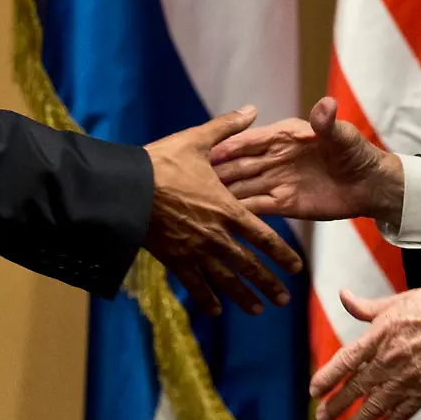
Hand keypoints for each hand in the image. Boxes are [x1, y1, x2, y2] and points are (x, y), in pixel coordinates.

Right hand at [143, 105, 302, 316]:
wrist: (124, 188)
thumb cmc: (163, 162)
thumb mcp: (197, 140)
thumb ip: (228, 128)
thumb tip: (252, 108)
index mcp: (227, 208)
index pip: (263, 236)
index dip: (281, 254)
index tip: (296, 269)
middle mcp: (216, 235)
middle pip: (248, 265)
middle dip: (267, 283)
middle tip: (282, 300)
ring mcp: (194, 250)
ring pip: (224, 280)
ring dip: (242, 296)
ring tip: (258, 311)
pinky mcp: (173, 258)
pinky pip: (193, 284)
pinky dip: (206, 298)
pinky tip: (216, 311)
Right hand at [209, 97, 404, 223]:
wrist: (370, 184)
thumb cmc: (357, 152)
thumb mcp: (343, 136)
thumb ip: (329, 123)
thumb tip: (326, 104)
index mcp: (284, 136)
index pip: (251, 141)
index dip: (230, 146)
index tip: (208, 152)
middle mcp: (275, 158)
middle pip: (240, 165)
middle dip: (218, 172)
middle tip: (193, 182)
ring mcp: (276, 181)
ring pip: (243, 187)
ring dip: (223, 194)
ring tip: (199, 204)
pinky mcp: (283, 203)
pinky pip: (257, 208)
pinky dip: (241, 212)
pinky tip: (222, 221)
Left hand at [310, 287, 420, 419]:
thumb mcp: (396, 301)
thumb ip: (366, 306)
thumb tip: (344, 295)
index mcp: (380, 334)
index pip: (346, 360)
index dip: (328, 376)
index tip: (314, 390)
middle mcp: (391, 359)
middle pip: (357, 387)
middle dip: (337, 406)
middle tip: (322, 418)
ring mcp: (408, 378)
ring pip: (376, 406)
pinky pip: (403, 414)